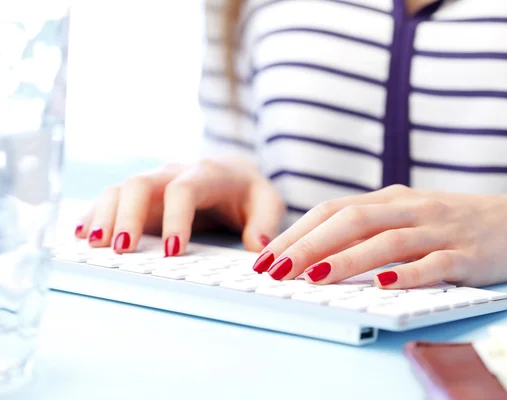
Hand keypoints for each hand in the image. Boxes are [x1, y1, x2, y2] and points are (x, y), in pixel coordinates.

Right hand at [75, 156, 284, 254]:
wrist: (233, 172)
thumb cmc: (249, 192)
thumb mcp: (267, 202)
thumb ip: (266, 222)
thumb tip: (258, 247)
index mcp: (208, 174)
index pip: (184, 190)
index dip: (176, 218)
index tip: (173, 252)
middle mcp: (175, 173)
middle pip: (142, 184)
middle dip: (128, 216)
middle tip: (121, 250)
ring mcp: (154, 182)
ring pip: (121, 189)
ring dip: (105, 215)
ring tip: (94, 245)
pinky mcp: (142, 195)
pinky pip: (112, 197)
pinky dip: (96, 214)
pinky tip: (83, 234)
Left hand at [253, 185, 506, 287]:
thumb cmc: (451, 223)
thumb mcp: (407, 217)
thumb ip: (369, 229)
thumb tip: (314, 255)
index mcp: (391, 199)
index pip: (333, 210)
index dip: (297, 233)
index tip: (264, 257)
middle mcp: (410, 209)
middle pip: (352, 221)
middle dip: (308, 246)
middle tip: (275, 270)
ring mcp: (440, 230)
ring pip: (387, 241)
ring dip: (348, 258)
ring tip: (314, 277)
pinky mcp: (468, 255)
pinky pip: (435, 263)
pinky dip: (408, 273)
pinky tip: (384, 283)